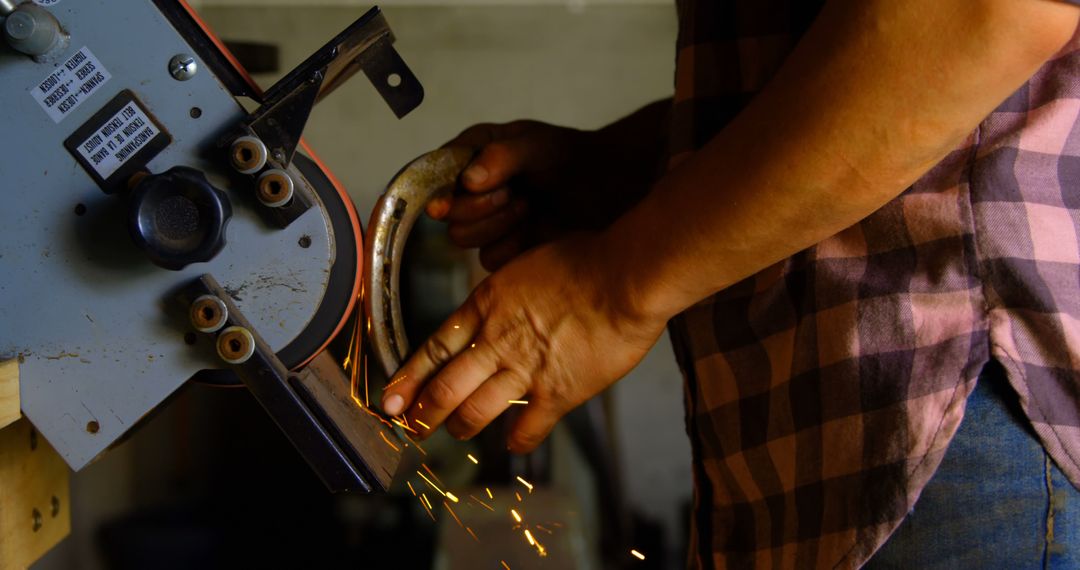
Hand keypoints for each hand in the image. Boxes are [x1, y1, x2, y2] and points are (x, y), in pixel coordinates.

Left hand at [379, 234, 665, 452]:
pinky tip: (514, 444)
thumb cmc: (586, 259)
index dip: (408, 378)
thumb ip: (511, 293)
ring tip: (458, 433)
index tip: (391, 398)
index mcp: (486, 305)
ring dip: (461, 427)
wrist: (624, 276)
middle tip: (412, 428)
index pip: (434, 348)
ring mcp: (524, 369)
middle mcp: (496, 340)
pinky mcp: (557, 393)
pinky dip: (517, 441)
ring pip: (475, 411)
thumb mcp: (529, 264)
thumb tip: (507, 304)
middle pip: (444, 386)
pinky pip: (528, 428)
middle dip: (423, 413)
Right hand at [430, 120, 652, 270]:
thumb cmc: (575, 156)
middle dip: (478, 208)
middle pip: (447, 215)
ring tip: (529, 208)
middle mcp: (474, 190)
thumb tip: (467, 180)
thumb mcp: (538, 144)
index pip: (435, 173)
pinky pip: (490, 259)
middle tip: (514, 194)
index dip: (438, 189)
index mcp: (473, 155)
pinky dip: (512, 247)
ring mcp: (490, 221)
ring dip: (496, 225)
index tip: (452, 199)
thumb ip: (502, 156)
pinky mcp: (509, 248)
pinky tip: (537, 230)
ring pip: (464, 238)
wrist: (614, 187)